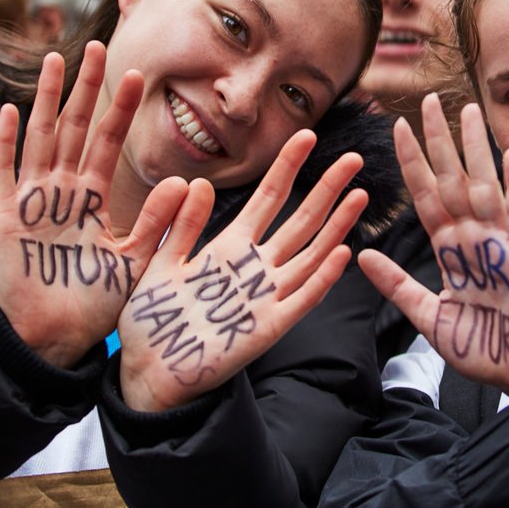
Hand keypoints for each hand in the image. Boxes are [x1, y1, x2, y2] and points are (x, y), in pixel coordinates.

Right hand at [0, 43, 185, 367]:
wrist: (53, 338)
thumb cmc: (93, 302)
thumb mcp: (134, 260)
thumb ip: (156, 222)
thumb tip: (184, 182)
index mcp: (92, 196)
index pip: (108, 141)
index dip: (119, 108)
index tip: (135, 73)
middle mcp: (62, 190)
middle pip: (75, 128)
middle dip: (85, 87)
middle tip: (97, 45)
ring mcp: (31, 200)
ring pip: (41, 138)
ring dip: (48, 100)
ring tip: (57, 61)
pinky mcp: (4, 219)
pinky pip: (3, 173)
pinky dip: (6, 144)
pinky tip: (12, 111)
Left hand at [117, 129, 367, 411]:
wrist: (148, 372)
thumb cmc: (152, 318)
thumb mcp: (161, 260)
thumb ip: (181, 224)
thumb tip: (197, 181)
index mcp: (230, 246)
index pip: (269, 197)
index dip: (288, 166)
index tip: (307, 135)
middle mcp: (255, 266)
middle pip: (301, 219)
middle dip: (327, 188)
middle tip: (354, 158)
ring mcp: (266, 296)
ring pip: (311, 253)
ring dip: (336, 226)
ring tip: (359, 195)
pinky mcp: (269, 327)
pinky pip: (301, 299)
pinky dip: (321, 278)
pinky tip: (341, 253)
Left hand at [359, 94, 508, 402]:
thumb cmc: (480, 348)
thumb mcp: (427, 316)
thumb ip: (397, 285)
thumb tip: (360, 257)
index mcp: (449, 250)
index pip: (425, 195)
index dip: (411, 162)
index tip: (397, 128)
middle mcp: (472, 238)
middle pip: (451, 178)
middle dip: (439, 140)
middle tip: (428, 99)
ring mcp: (499, 243)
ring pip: (482, 185)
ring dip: (474, 148)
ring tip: (466, 110)